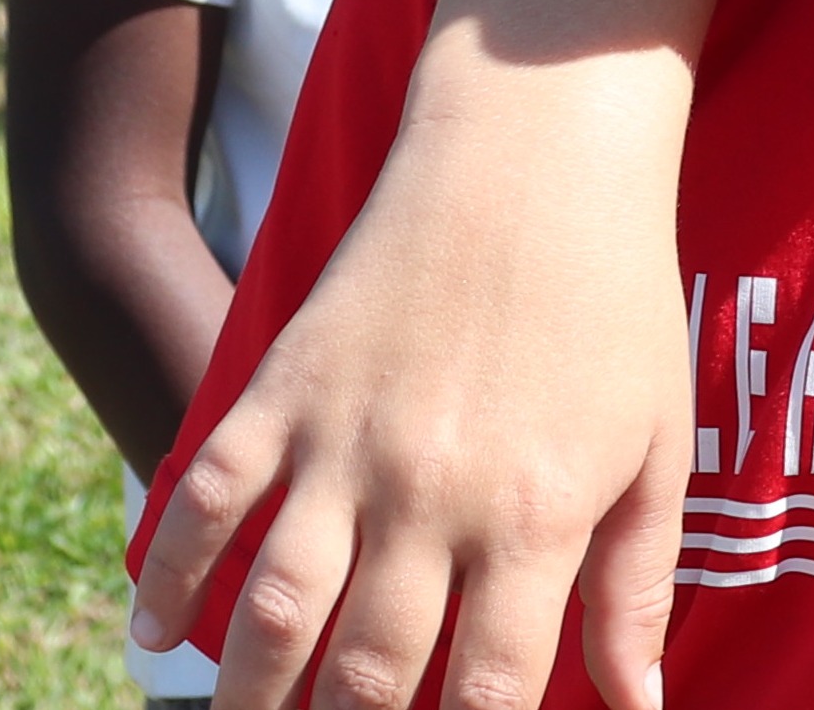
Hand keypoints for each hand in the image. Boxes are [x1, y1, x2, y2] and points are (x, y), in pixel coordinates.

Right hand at [130, 61, 692, 709]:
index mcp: (535, 514)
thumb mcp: (656, 447)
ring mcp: (343, 444)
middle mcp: (431, 494)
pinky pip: (204, 501)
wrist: (535, 159)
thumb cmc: (615, 306)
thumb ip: (637, 585)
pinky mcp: (281, 391)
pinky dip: (170, 576)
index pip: (490, 688)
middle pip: (368, 671)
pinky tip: (157, 636)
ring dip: (248, 694)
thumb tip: (641, 705)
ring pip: (273, 609)